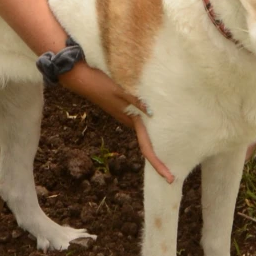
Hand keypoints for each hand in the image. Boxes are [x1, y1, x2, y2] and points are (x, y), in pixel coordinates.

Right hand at [60, 60, 174, 182]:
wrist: (79, 76)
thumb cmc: (100, 82)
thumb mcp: (119, 89)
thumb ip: (136, 100)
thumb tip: (152, 113)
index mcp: (131, 120)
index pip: (146, 147)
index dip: (158, 164)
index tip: (170, 179)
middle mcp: (128, 120)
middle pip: (148, 143)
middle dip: (160, 155)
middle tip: (176, 167)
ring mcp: (124, 114)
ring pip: (144, 131)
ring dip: (156, 139)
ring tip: (175, 141)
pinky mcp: (122, 107)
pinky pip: (139, 120)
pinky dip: (150, 124)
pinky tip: (159, 116)